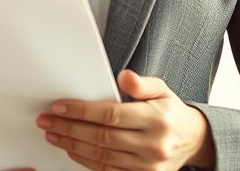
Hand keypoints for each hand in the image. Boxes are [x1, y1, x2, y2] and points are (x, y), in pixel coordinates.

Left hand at [33, 70, 214, 170]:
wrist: (193, 141)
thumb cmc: (171, 112)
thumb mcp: (162, 90)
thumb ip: (142, 83)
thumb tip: (124, 76)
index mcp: (156, 119)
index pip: (111, 115)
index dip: (81, 111)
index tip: (59, 107)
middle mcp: (152, 145)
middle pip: (101, 137)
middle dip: (69, 128)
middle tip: (46, 121)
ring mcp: (147, 166)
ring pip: (101, 156)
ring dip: (72, 145)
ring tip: (53, 134)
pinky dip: (86, 161)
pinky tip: (71, 150)